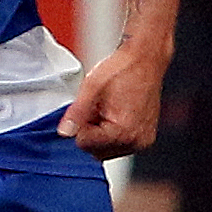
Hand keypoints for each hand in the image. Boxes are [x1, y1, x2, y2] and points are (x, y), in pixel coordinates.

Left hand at [61, 44, 166, 158]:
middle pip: (96, 151)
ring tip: (109, 110)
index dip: (81, 125)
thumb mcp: (92, 87)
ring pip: (106, 151)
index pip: (85, 144)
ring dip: (101, 134)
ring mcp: (143, 141)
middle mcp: (136, 140)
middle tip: (99, 108)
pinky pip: (120, 145)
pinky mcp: (146, 138)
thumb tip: (65, 132)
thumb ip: (76, 113)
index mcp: (124, 131)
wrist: (146, 60)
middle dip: (91, 132)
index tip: (90, 108)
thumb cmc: (124, 69)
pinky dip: (113, 133)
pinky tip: (117, 114)